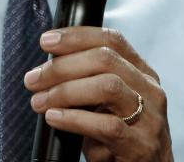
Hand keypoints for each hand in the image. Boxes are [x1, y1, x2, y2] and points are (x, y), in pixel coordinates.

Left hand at [23, 27, 172, 161]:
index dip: (76, 36)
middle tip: (34, 78)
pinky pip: (105, 125)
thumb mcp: (108, 103)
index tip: (47, 41)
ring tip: (39, 101)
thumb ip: (89, 81)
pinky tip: (54, 118)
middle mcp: (150, 90)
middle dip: (62, 66)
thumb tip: (49, 67)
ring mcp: (150, 118)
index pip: (112, 40)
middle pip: (105, 59)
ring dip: (65, 91)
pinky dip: (74, 119)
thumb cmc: (121, 138)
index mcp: (142, 73)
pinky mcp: (140, 146)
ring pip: (107, 86)